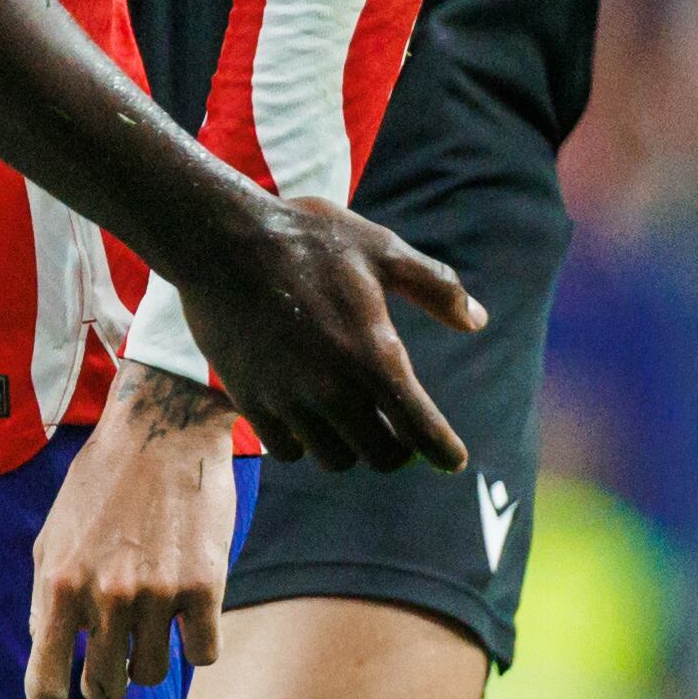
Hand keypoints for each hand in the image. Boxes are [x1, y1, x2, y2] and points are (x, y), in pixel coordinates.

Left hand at [24, 371, 239, 698]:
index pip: (44, 680)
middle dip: (107, 677)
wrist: (161, 433)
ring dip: (151, 654)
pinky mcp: (205, 588)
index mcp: (58, 584)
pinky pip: (201, 654)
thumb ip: (49, 601)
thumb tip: (53, 662)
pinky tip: (189, 599)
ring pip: (153, 675)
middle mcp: (105, 596)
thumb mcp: (53, 539)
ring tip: (152, 601)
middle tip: (117, 640)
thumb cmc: (100, 489)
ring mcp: (157, 594)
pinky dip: (195, 639)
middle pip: (105, 688)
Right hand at [171, 195, 479, 474]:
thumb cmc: (307, 239)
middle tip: (396, 428)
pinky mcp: (252, 400)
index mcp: (373, 354)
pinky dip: (305, 441)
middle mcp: (333, 388)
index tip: (451, 459)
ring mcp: (289, 398)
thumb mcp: (381, 249)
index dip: (443, 451)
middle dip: (397, 447)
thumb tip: (477, 320)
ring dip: (350, 445)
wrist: (221, 240)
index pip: (420, 428)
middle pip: (381, 456)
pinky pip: (288, 450)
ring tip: (349, 418)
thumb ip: (435, 287)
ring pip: (335, 458)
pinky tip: (307, 414)